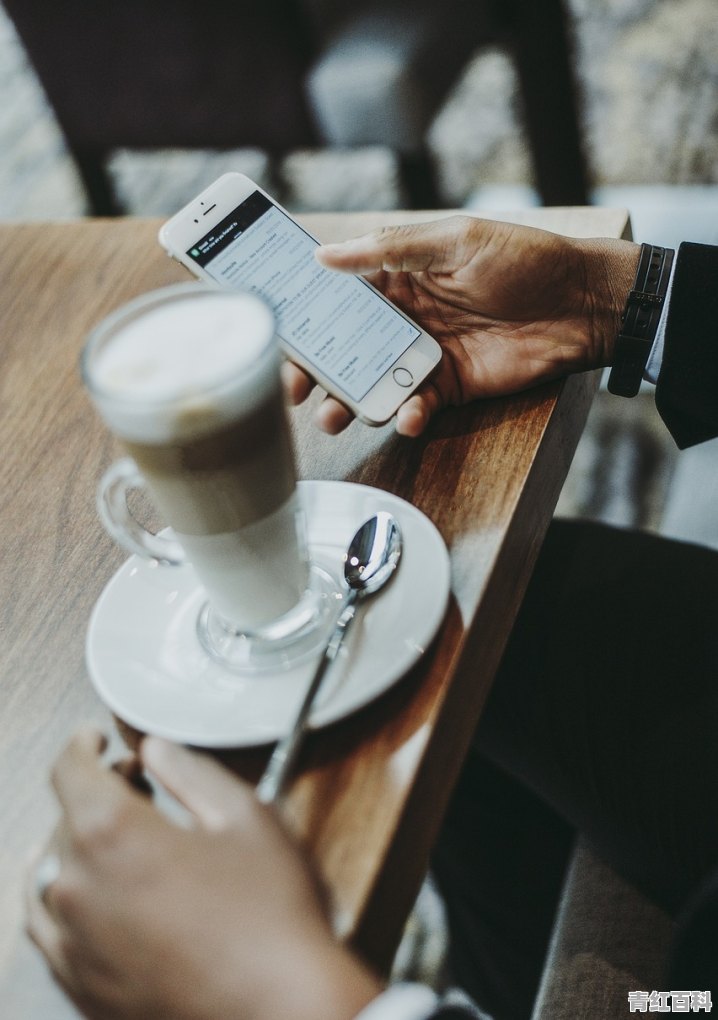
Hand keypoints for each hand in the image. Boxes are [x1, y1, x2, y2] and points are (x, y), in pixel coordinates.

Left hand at [26, 729, 379, 1019]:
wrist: (279, 1011)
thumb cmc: (268, 915)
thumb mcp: (244, 816)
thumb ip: (191, 771)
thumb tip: (155, 751)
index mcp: (111, 834)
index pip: (67, 770)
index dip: (81, 745)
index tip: (96, 740)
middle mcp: (76, 887)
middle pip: (64, 820)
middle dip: (97, 793)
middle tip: (137, 784)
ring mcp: (72, 944)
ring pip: (51, 875)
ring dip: (78, 845)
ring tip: (118, 838)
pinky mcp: (81, 987)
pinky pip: (51, 929)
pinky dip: (67, 898)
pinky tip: (99, 895)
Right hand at [283, 215, 638, 435]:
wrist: (580, 305)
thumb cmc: (523, 259)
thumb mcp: (454, 241)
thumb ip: (389, 249)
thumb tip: (324, 254)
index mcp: (396, 279)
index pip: (336, 299)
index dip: (304, 317)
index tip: (274, 333)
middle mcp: (402, 320)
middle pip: (343, 350)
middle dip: (313, 372)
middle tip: (293, 390)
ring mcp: (423, 357)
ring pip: (370, 385)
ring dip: (348, 403)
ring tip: (332, 417)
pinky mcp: (448, 388)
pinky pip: (415, 407)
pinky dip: (406, 416)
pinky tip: (409, 415)